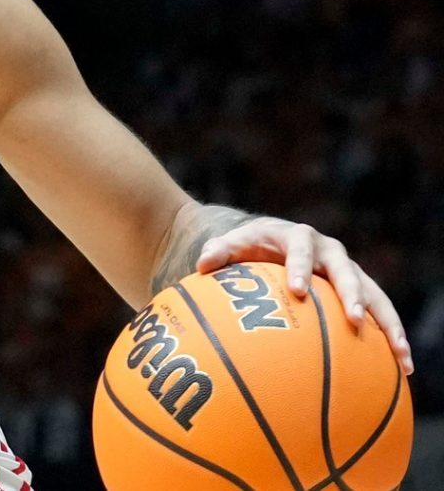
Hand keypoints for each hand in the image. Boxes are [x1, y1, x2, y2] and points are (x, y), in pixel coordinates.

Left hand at [197, 218, 412, 374]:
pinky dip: (392, 338)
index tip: (296, 290)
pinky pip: (379, 314)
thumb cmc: (249, 246)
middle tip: (351, 320)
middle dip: (350, 294)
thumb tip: (201, 265)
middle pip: (346, 271)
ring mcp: (348, 272)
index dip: (299, 267)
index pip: (300, 249)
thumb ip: (218, 251)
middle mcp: (330, 252)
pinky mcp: (358, 292)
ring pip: (374, 295)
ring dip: (387, 322)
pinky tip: (403, 368)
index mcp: (298, 237)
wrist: (270, 240)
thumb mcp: (232, 244)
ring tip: (400, 355)